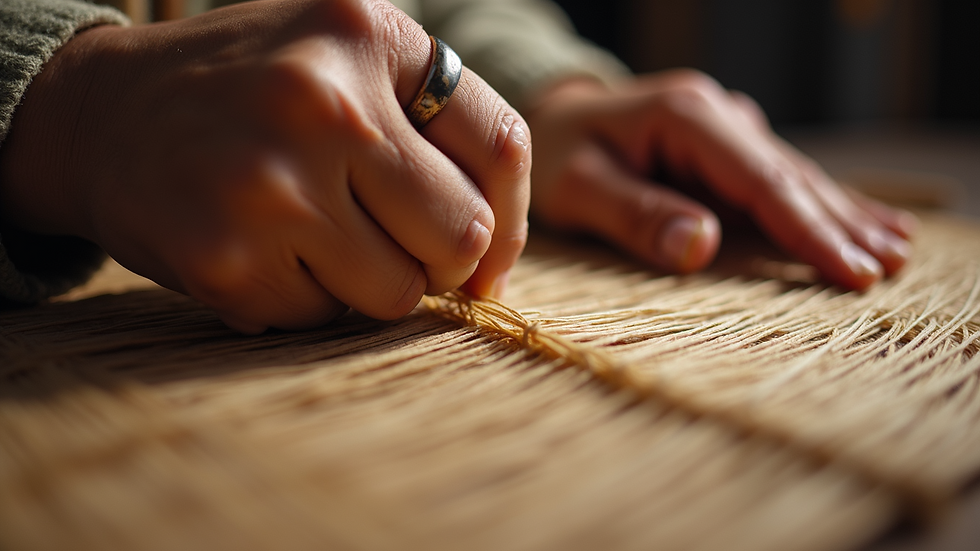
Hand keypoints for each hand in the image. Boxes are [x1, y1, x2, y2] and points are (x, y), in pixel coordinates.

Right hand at [0, 0, 529, 331]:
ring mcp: (271, 183)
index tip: (487, 251)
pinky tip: (258, 250)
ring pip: (398, 293)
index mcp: (367, 34)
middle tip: (388, 242)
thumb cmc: (248, 91)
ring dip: (368, 282)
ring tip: (311, 236)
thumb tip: (495, 255)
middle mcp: (324, 100)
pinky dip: (302, 300)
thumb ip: (430, 127)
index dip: (510, 216)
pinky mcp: (226, 258)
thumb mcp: (342, 58)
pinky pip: (320, 318)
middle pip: (464, 235)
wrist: (99, 114)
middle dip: (438, 258)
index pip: (503, 146)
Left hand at [525, 70, 914, 288]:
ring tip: (896, 248)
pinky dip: (821, 204)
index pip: (760, 180)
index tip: (849, 270)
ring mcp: (726, 129)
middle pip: (789, 176)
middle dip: (839, 224)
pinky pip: (780, 180)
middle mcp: (718, 115)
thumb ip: (636, 215)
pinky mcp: (726, 150)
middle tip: (886, 270)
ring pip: (795, 176)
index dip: (807, 228)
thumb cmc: (557, 156)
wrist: (554, 122)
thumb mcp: (578, 187)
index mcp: (686, 116)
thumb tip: (701, 247)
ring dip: (843, 214)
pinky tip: (863, 219)